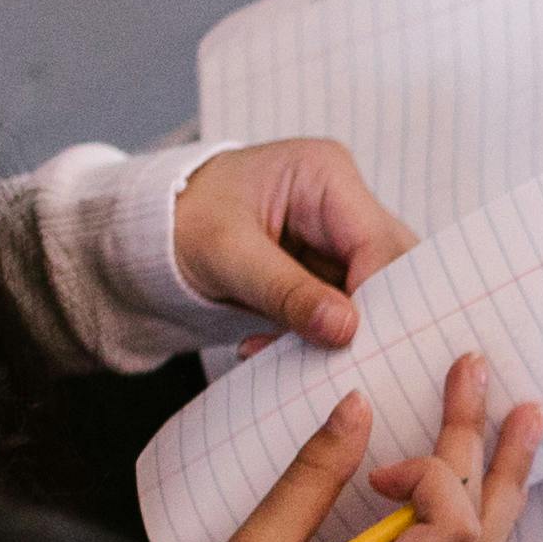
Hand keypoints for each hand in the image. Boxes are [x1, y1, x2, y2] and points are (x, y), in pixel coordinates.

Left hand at [171, 138, 410, 347]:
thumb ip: (285, 291)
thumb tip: (345, 330)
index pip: (377, 243)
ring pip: (374, 296)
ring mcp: (339, 238)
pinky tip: (283, 356)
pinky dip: (319, 340)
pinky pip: (344, 311)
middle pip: (391, 268)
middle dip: (370, 321)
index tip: (360, 348)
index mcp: (326, 174)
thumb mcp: (226, 256)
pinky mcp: (328, 271)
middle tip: (348, 367)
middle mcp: (344, 202)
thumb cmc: (182, 220)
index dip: (379, 299)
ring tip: (304, 367)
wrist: (151, 233)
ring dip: (343, 336)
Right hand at [196, 350, 542, 541]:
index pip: (450, 530)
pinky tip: (481, 505)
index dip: (432, 475)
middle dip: (493, 461)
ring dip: (498, 498)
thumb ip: (311, 480)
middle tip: (515, 400)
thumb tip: (358, 409)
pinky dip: (470, 541)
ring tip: (520, 434)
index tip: (379, 470)